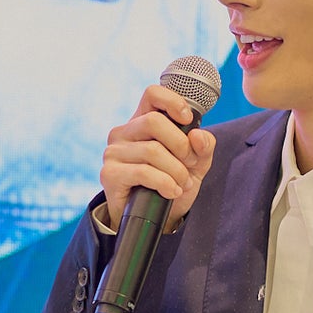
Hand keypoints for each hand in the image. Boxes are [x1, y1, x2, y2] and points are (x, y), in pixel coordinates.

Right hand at [99, 85, 217, 231]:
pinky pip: (143, 172)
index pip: (152, 94)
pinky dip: (164, 183)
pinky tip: (171, 192)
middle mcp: (124, 132)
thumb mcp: (195, 164)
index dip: (172, 101)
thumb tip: (197, 136)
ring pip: (152, 150)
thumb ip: (203, 147)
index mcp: (143, 121)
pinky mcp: (109, 174)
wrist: (155, 219)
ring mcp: (114, 152)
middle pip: (154, 121)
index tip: (187, 119)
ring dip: (176, 171)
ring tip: (182, 184)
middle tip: (190, 163)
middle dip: (181, 145)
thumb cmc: (173, 183)